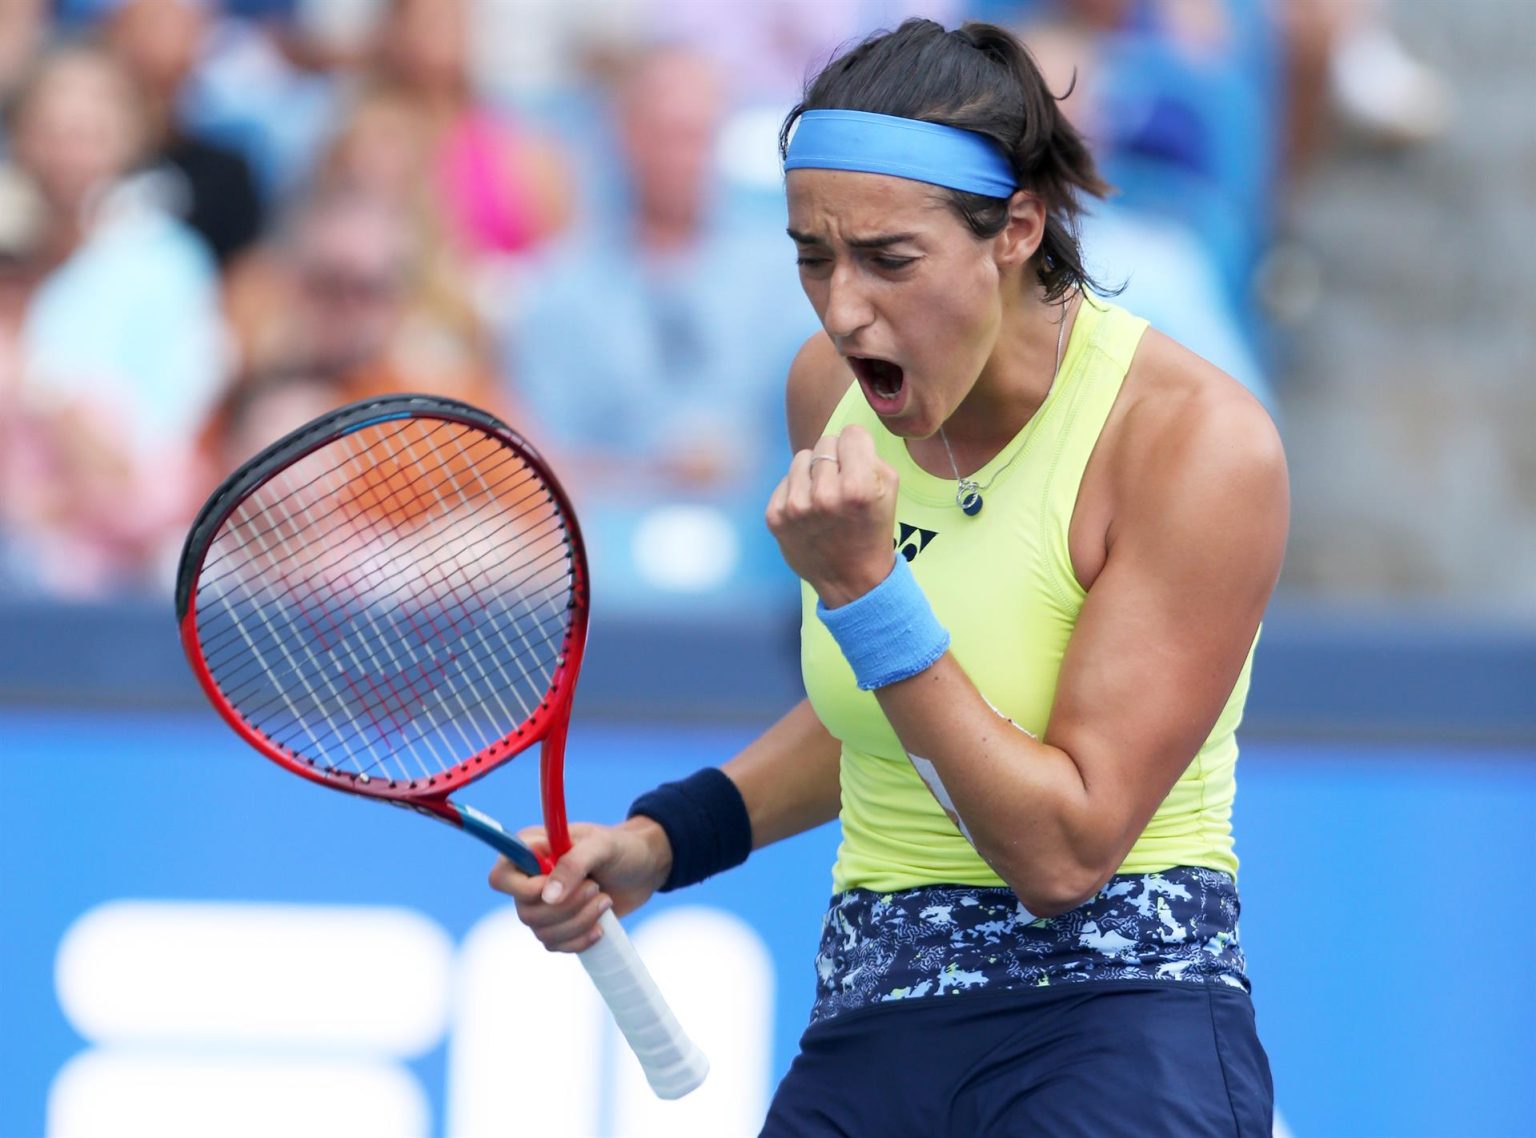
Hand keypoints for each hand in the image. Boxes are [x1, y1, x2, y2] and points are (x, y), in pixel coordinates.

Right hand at [488, 817, 671, 952]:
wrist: (644, 869)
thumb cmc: (622, 848)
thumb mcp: (602, 846)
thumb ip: (573, 864)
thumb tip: (547, 896)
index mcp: (531, 849)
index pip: (500, 877)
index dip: (523, 890)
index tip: (555, 887)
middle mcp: (531, 878)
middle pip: (524, 911)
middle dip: (566, 907)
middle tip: (595, 888)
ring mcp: (544, 904)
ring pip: (542, 932)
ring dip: (578, 922)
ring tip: (604, 899)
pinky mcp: (560, 925)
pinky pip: (556, 945)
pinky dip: (580, 939)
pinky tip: (601, 926)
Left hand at [766, 424, 898, 606]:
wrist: (850, 580)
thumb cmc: (872, 528)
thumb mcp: (888, 489)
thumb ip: (869, 453)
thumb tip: (842, 434)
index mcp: (858, 488)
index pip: (851, 434)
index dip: (858, 448)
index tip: (859, 466)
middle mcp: (824, 496)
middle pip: (826, 442)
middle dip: (836, 459)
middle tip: (843, 487)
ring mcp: (795, 508)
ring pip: (802, 457)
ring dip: (815, 472)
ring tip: (826, 499)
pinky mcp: (775, 516)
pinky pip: (786, 479)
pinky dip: (797, 490)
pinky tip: (810, 512)